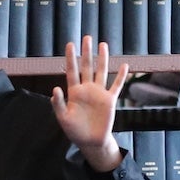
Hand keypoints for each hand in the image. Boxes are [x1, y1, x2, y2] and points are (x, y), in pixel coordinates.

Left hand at [54, 38, 128, 169]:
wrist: (91, 142)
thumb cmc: (74, 131)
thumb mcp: (63, 118)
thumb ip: (59, 104)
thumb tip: (55, 88)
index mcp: (74, 92)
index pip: (72, 71)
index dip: (70, 58)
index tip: (70, 44)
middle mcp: (87, 89)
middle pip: (87, 67)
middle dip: (87, 52)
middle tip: (87, 37)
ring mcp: (99, 93)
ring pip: (101, 72)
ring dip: (102, 59)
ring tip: (103, 45)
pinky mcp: (110, 100)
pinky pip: (116, 86)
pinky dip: (121, 76)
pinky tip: (125, 66)